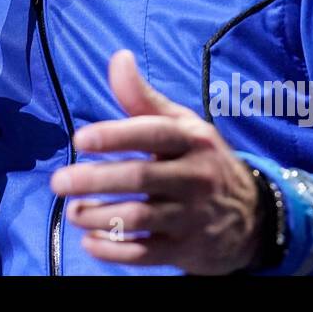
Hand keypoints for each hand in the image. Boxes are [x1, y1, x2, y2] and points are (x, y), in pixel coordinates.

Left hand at [50, 50, 262, 274]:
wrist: (255, 218)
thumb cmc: (202, 162)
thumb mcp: (182, 126)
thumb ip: (144, 98)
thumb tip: (118, 57)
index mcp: (192, 140)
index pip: (152, 134)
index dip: (115, 136)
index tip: (79, 140)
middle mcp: (195, 177)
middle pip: (140, 178)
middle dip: (94, 180)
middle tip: (58, 182)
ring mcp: (192, 216)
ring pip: (140, 218)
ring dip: (99, 216)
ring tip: (72, 212)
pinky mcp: (186, 251)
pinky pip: (146, 254)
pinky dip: (114, 251)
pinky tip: (90, 242)